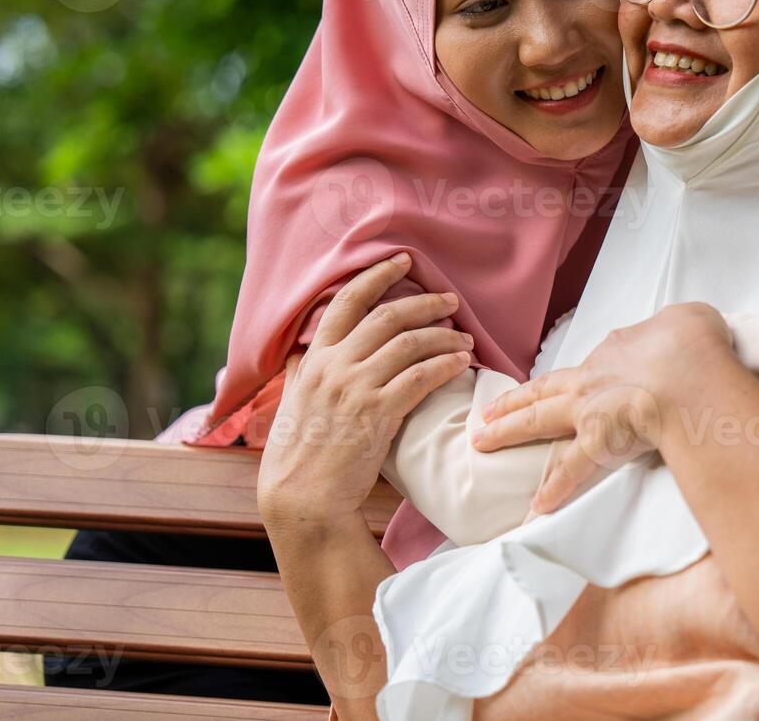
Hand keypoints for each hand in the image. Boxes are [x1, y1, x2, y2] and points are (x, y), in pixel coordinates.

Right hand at [256, 253, 473, 531]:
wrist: (303, 497)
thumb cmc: (300, 452)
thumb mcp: (294, 401)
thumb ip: (303, 371)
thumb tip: (305, 351)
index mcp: (315, 358)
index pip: (347, 301)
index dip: (377, 276)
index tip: (403, 261)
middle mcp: (334, 365)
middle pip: (388, 316)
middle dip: (425, 303)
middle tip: (451, 301)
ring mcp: (356, 387)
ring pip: (410, 343)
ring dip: (444, 336)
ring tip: (465, 339)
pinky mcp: (378, 412)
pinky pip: (421, 377)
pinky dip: (445, 365)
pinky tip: (461, 364)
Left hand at [473, 303, 732, 512]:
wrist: (690, 371)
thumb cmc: (693, 344)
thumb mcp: (690, 320)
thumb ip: (681, 329)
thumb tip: (685, 334)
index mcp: (614, 350)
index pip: (590, 363)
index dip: (579, 374)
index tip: (574, 384)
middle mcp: (592, 379)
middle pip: (543, 389)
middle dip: (514, 401)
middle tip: (489, 411)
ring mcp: (589, 411)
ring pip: (537, 420)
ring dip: (507, 431)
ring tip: (484, 441)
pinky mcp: (598, 443)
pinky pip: (570, 470)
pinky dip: (553, 489)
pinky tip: (537, 506)